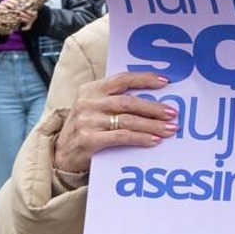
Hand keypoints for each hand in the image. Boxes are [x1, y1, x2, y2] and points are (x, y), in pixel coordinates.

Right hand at [52, 71, 178, 174]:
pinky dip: (140, 138)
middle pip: (129, 102)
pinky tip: (154, 140)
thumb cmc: (84, 129)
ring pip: (128, 120)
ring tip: (169, 129)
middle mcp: (88, 102)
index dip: (145, 79)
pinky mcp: (88, 139)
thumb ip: (115, 101)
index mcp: (91, 89)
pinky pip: (121, 137)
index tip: (165, 82)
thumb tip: (153, 102)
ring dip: (152, 125)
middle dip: (154, 108)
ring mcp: (87, 121)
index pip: (122, 79)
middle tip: (173, 113)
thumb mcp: (94, 108)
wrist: (61, 154)